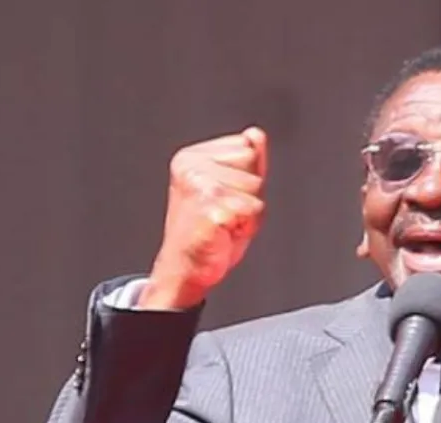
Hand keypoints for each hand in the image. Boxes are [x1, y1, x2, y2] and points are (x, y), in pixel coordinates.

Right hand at [140, 127, 268, 308]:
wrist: (186, 270)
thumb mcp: (232, 190)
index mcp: (191, 156)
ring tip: (225, 224)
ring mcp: (199, 185)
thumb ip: (247, 161)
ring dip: (248, 212)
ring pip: (255, 187)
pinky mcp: (210, 207)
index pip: (247, 147)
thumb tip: (255, 134)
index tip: (224, 199)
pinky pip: (253, 209)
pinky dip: (247, 227)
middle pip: (252, 164)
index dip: (245, 178)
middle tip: (225, 215)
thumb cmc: (209, 233)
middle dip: (249, 194)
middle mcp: (191, 166)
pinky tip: (225, 234)